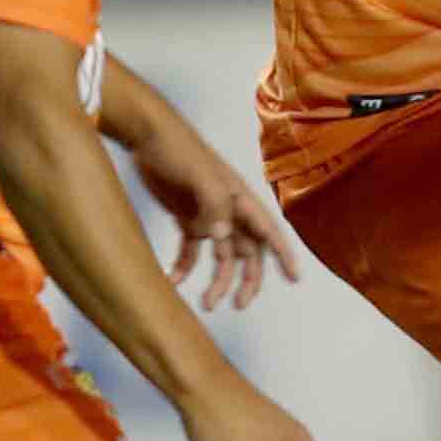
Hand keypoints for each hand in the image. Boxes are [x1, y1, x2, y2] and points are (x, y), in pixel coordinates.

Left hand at [131, 127, 305, 312]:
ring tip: (206, 304)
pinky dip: (184, 268)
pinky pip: (190, 251)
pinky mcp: (185, 219)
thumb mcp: (199, 175)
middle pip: (246, 253)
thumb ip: (214, 206)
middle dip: (247, 280)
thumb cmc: (178, 149)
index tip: (295, 278)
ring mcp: (208, 216)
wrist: (145, 135)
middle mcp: (228, 211)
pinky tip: (172, 281)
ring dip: (216, 282)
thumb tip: (223, 240)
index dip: (283, 254)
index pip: (268, 230)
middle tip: (238, 305)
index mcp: (240, 199)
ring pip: (220, 258)